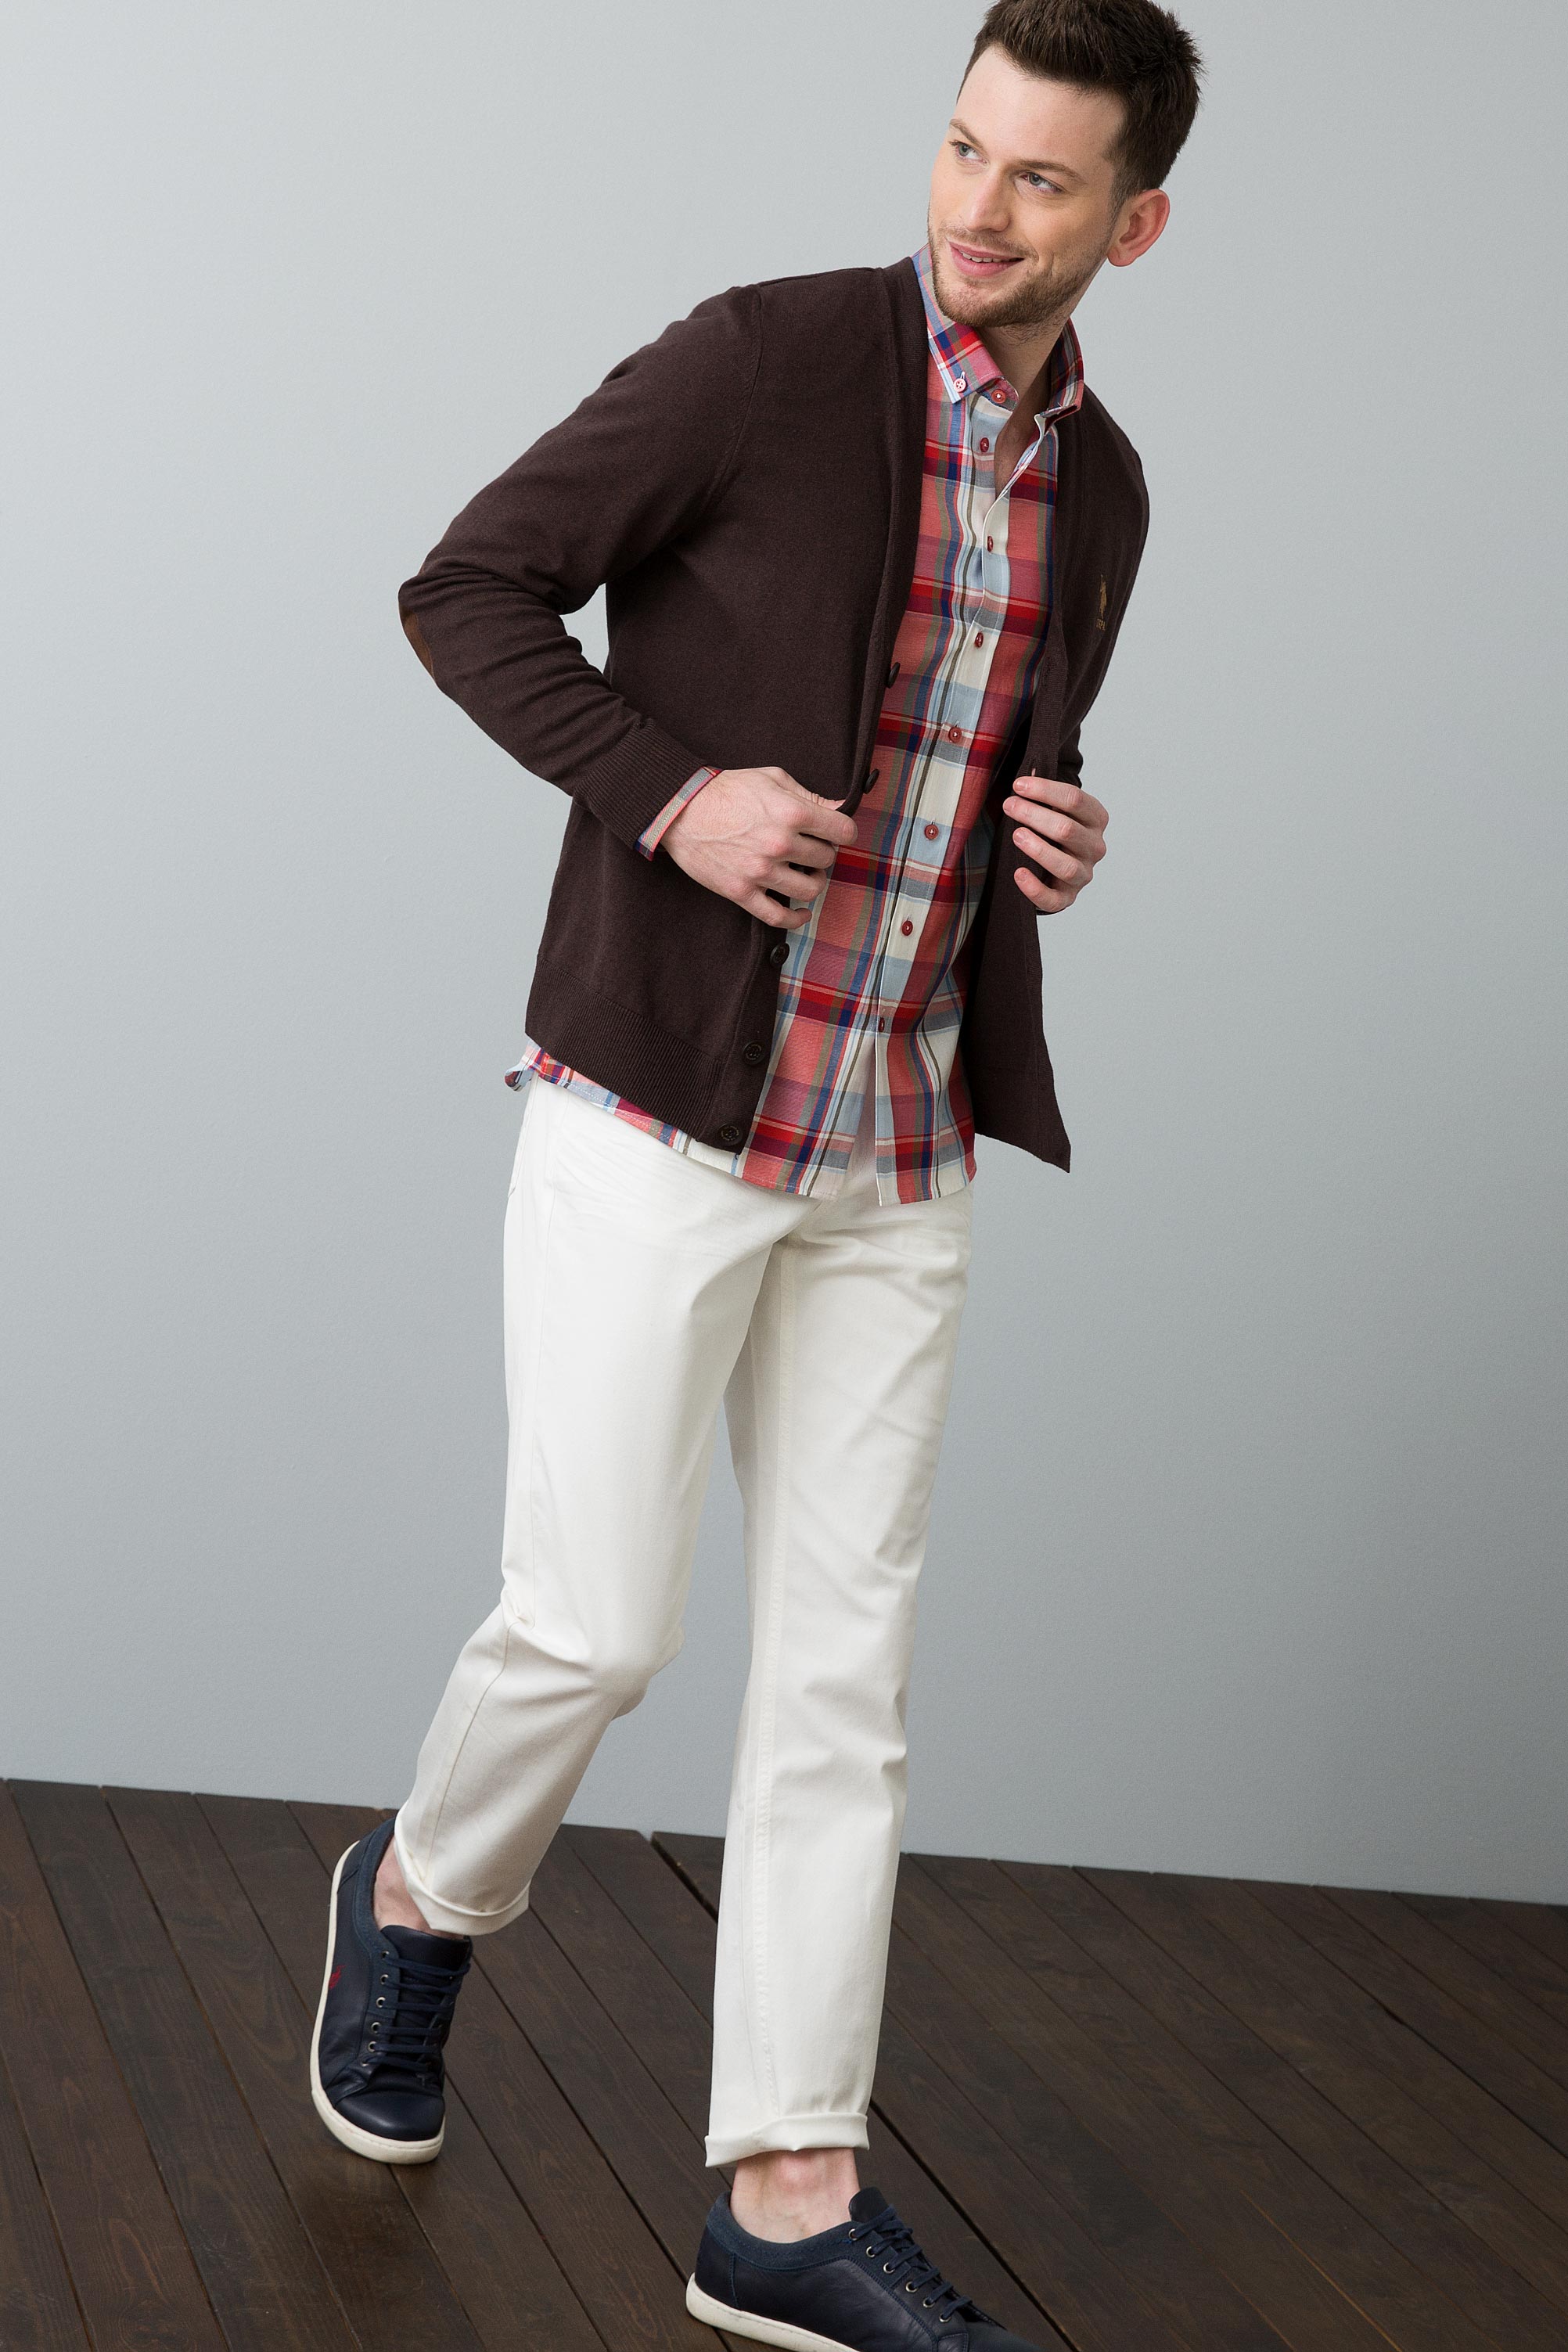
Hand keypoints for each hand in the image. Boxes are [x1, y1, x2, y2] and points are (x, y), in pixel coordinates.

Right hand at [661, 766, 856, 927]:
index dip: (844, 832)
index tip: (836, 834)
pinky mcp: (742, 891)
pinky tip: (802, 912)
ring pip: (810, 889)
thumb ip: (809, 795)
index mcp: (792, 813)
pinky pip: (778, 916)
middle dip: (823, 853)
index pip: (843, 832)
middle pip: (826, 859)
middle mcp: (780, 844)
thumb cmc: (727, 790)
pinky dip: (796, 918)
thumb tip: (840, 806)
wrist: (682, 809)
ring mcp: (761, 871)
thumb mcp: (772, 778)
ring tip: (805, 873)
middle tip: (811, 848)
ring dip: (813, 881)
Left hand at [1001, 773, 1107, 912]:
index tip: (1017, 785)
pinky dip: (1035, 888)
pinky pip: (1053, 899)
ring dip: (1039, 849)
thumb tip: (1029, 768)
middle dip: (1034, 815)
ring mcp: (1083, 874)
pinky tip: (1018, 873)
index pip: (1075, 799)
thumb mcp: (1053, 809)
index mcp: (1096, 819)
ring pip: (1066, 865)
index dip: (1045, 790)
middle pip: (1067, 829)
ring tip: (1016, 835)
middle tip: (1009, 806)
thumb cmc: (1053, 831)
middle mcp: (1095, 847)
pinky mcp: (1067, 898)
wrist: (1056, 868)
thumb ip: (1043, 793)